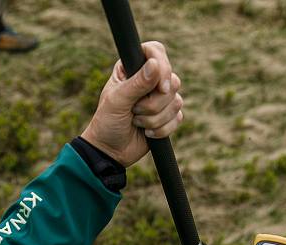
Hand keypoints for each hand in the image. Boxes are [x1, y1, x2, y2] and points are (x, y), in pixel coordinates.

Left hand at [81, 41, 183, 167]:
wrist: (110, 151)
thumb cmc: (107, 123)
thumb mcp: (117, 101)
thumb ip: (136, 83)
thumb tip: (155, 64)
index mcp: (132, 68)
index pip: (156, 52)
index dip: (163, 68)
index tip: (160, 88)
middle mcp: (149, 80)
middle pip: (171, 81)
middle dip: (154, 103)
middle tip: (134, 111)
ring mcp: (160, 98)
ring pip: (176, 101)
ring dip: (155, 118)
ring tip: (136, 122)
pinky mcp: (167, 115)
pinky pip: (178, 118)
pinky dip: (162, 129)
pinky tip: (147, 133)